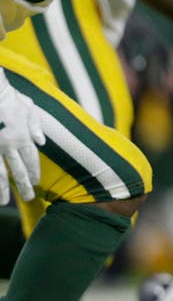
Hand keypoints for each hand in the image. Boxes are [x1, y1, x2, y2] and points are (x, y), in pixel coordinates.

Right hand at [0, 73, 43, 204]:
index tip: (35, 183)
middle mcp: (9, 145)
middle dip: (23, 186)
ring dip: (2, 190)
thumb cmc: (9, 98)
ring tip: (4, 202)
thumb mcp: (28, 107)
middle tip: (29, 198)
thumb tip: (41, 142)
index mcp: (23, 136)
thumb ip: (36, 125)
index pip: (31, 160)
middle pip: (18, 171)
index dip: (34, 173)